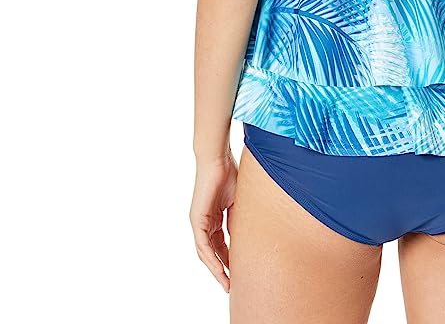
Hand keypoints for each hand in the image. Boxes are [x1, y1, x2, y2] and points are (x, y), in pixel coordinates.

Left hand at [190, 150, 238, 291]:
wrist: (218, 159)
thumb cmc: (230, 174)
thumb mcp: (239, 203)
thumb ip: (239, 220)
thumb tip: (247, 238)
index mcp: (215, 218)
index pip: (222, 244)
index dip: (230, 259)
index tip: (240, 271)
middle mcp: (204, 222)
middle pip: (213, 252)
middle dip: (223, 269)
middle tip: (233, 284)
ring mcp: (199, 222)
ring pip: (207, 253)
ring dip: (217, 269)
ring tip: (227, 283)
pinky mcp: (197, 220)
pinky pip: (203, 245)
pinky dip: (212, 259)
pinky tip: (220, 269)